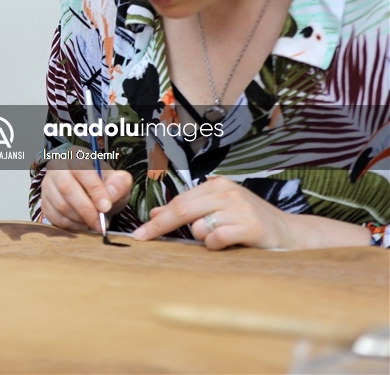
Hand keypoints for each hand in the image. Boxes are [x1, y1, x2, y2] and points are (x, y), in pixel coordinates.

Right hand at [40, 158, 131, 231]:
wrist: (92, 195)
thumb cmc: (104, 186)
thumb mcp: (117, 182)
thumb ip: (119, 184)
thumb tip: (111, 194)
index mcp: (76, 155)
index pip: (82, 169)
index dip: (94, 189)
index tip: (106, 207)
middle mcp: (57, 166)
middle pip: (66, 187)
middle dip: (86, 209)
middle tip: (100, 223)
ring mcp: (48, 184)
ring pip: (60, 204)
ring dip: (80, 219)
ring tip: (94, 223)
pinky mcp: (44, 201)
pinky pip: (55, 216)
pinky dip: (71, 225)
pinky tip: (83, 224)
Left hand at [133, 176, 292, 249]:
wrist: (291, 234)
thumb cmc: (249, 224)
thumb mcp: (218, 211)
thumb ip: (190, 211)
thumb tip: (155, 214)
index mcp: (217, 186)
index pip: (179, 202)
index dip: (158, 218)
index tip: (140, 232)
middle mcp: (227, 192)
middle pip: (183, 210)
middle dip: (161, 226)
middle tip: (145, 239)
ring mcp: (240, 208)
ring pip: (199, 227)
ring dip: (202, 238)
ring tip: (220, 239)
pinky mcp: (251, 226)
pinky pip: (216, 238)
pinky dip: (215, 245)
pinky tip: (226, 245)